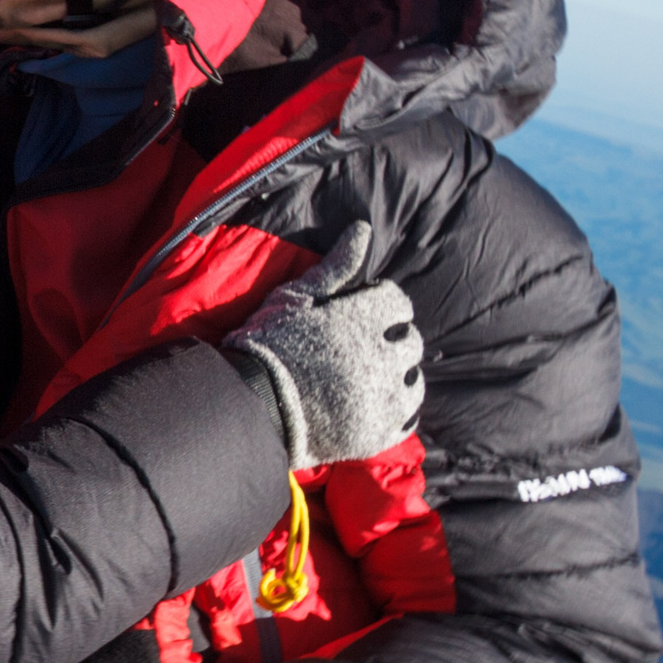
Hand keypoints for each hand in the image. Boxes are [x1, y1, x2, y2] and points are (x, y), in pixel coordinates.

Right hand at [223, 220, 423, 467]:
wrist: (248, 405)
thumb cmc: (267, 345)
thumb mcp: (295, 298)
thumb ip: (335, 266)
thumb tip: (363, 229)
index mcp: (362, 320)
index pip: (398, 302)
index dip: (381, 303)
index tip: (362, 310)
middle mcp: (380, 359)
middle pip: (410, 341)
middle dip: (393, 339)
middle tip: (366, 345)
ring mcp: (382, 399)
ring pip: (415, 381)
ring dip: (399, 374)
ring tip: (373, 376)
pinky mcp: (377, 433)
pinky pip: (409, 417)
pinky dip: (399, 408)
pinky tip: (377, 403)